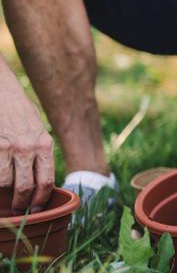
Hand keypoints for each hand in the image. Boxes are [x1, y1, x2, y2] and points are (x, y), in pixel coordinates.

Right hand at [0, 91, 53, 213]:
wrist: (2, 92)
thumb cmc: (20, 112)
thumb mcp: (38, 130)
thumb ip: (39, 152)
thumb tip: (39, 179)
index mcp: (44, 144)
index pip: (46, 180)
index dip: (41, 199)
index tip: (37, 209)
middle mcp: (28, 148)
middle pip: (26, 187)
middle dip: (22, 204)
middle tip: (18, 210)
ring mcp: (8, 148)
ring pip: (5, 184)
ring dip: (4, 196)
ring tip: (4, 199)